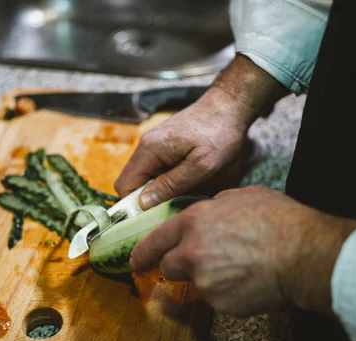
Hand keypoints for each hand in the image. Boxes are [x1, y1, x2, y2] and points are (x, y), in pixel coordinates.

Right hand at [115, 87, 248, 208]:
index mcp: (149, 150)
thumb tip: (143, 203)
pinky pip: (157, 170)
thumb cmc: (220, 135)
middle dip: (148, 200)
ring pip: (146, 178)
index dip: (134, 206)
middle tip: (172, 209)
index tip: (153, 218)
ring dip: (160, 191)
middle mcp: (146, 146)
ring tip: (183, 196)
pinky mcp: (165, 146)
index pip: (125, 186)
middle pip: (133, 183)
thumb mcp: (201, 166)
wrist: (229, 106)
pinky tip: (187, 183)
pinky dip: (167, 181)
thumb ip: (171, 185)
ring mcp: (154, 145)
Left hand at [129, 186, 355, 315]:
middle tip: (200, 263)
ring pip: (195, 284)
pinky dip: (228, 294)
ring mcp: (205, 280)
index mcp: (194, 222)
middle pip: (168, 267)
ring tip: (239, 269)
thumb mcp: (242, 196)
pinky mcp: (220, 303)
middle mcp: (192, 252)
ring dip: (209, 279)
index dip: (143, 252)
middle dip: (178, 266)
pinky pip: (217, 300)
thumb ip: (216, 205)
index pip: (156, 240)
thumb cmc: (279, 220)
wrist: (304, 253)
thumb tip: (209, 209)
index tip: (135, 260)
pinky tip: (249, 281)